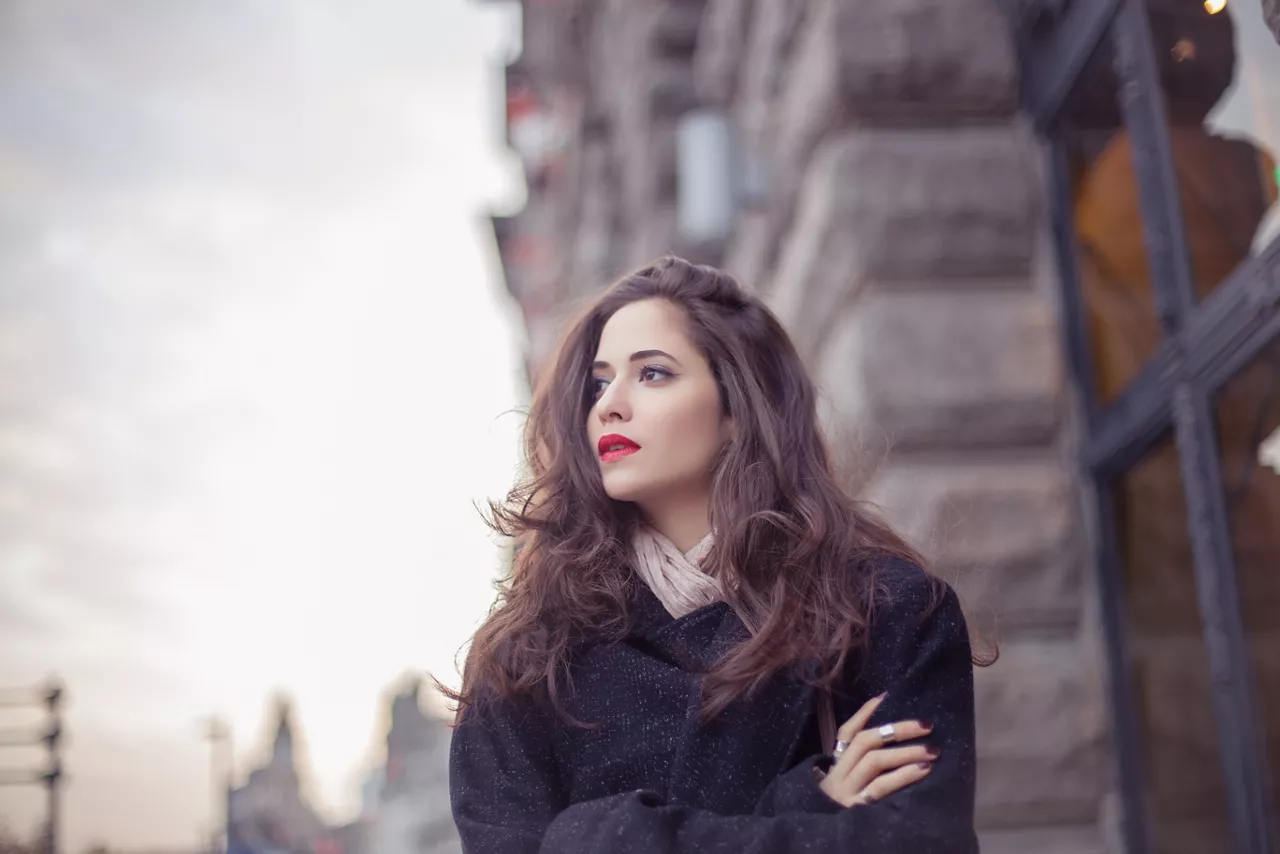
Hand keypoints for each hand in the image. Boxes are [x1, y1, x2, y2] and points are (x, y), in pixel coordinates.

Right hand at [817, 693, 936, 807]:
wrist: (824, 841)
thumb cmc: (845, 809)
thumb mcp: (847, 784)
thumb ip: (860, 763)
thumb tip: (891, 734)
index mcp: (836, 766)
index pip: (846, 732)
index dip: (865, 712)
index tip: (887, 696)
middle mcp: (839, 775)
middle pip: (866, 742)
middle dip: (898, 729)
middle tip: (927, 725)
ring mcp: (847, 792)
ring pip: (875, 761)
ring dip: (905, 752)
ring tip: (932, 749)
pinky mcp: (858, 810)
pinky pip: (882, 788)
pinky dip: (903, 775)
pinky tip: (923, 770)